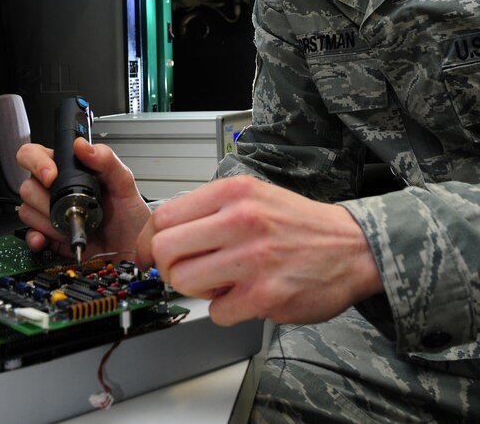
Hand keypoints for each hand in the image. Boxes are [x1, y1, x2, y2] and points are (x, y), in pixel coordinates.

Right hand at [17, 138, 150, 261]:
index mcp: (69, 171)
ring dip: (46, 219)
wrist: (132, 248)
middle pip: (27, 185)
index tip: (51, 176)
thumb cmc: (129, 214)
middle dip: (44, 198)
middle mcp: (55, 191)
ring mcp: (50, 214)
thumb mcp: (124, 183)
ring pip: (27, 210)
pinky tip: (50, 239)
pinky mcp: (49, 238)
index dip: (37, 162)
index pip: (35, 155)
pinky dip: (36, 238)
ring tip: (69, 224)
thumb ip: (106, 159)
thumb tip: (82, 146)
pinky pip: (30, 236)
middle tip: (67, 206)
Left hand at [137, 175, 382, 325]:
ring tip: (220, 282)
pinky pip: (216, 312)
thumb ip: (211, 209)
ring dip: (197, 289)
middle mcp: (240, 220)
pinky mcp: (264, 295)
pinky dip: (226, 310)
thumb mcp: (253, 195)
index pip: (164, 216)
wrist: (352, 247)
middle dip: (168, 266)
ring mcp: (251, 259)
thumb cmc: (299, 223)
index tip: (154, 252)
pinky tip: (246, 296)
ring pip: (184, 282)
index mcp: (233, 192)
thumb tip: (164, 234)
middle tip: (184, 270)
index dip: (153, 240)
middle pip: (165, 250)